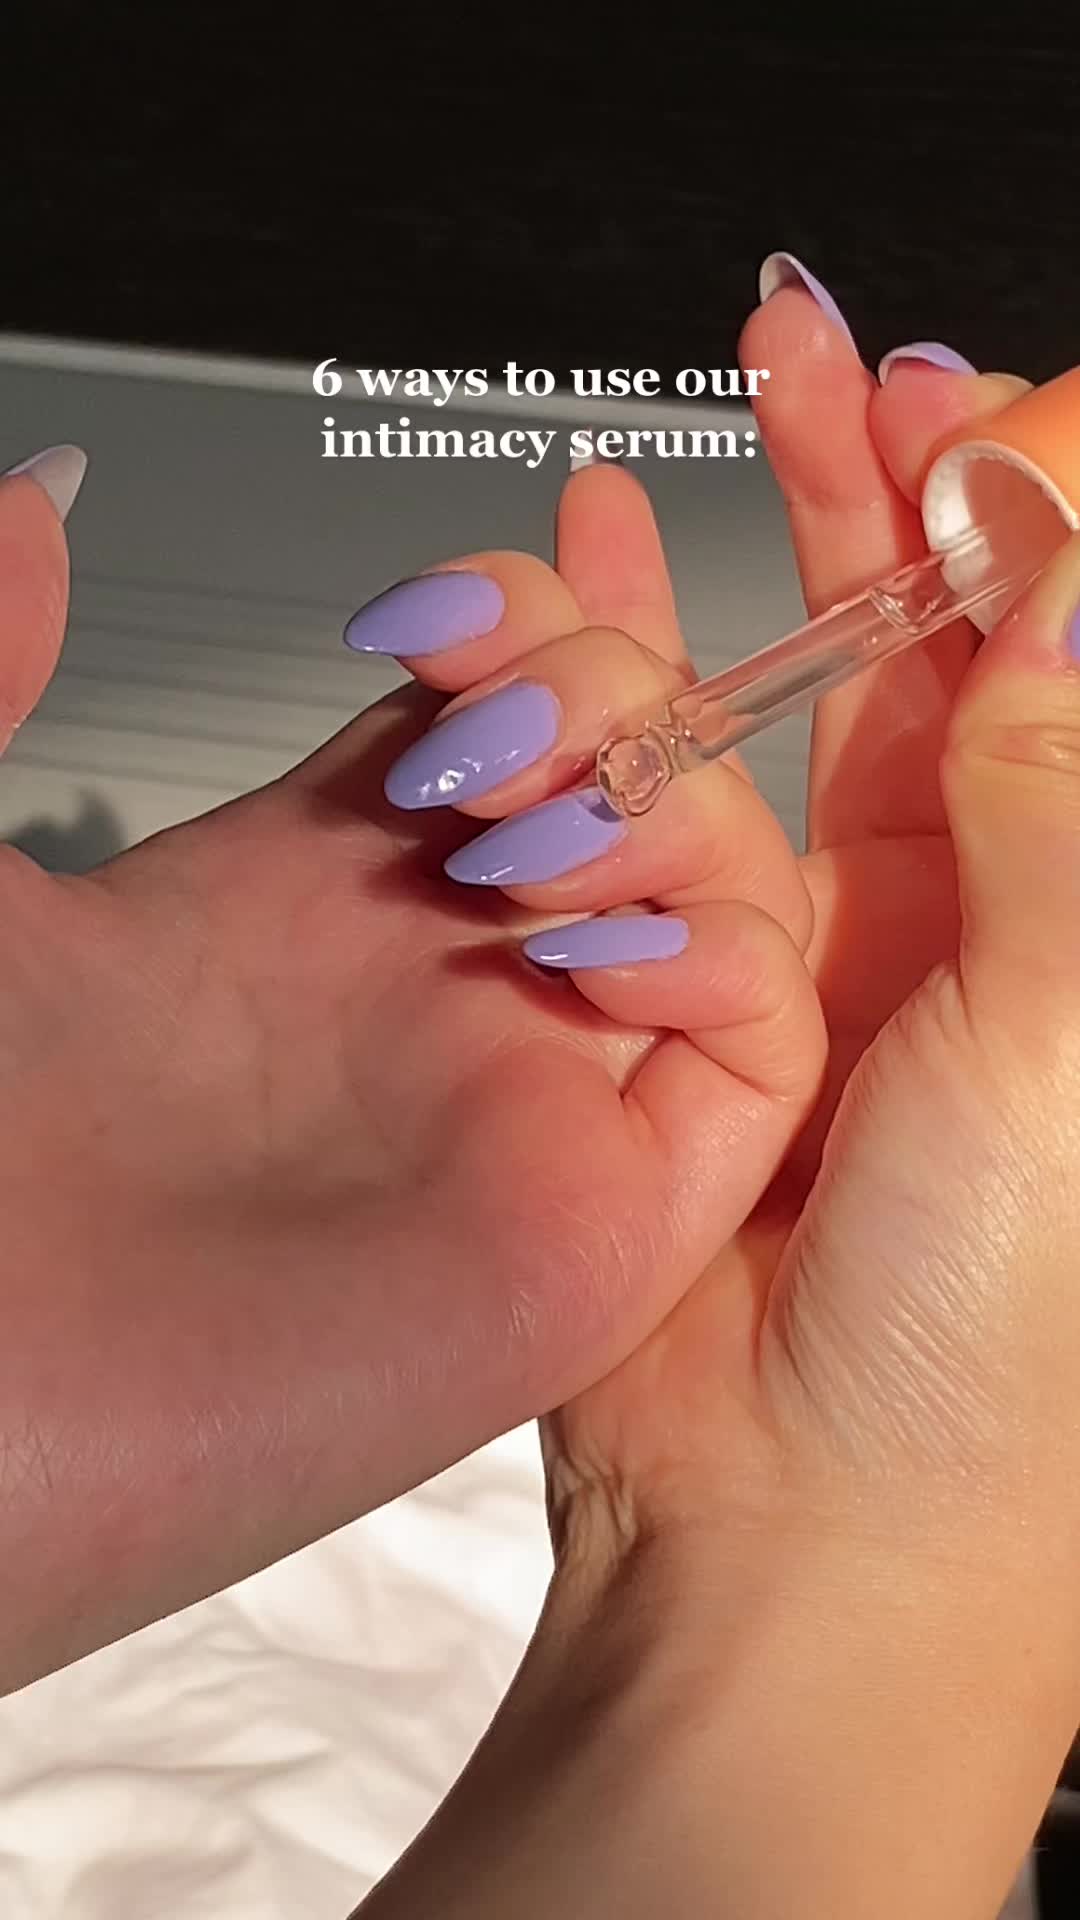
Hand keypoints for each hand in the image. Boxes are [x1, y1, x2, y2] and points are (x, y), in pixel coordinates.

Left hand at [0, 438, 821, 1688]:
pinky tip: (596, 946)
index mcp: (308, 890)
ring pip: (724, 886)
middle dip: (602, 681)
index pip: (501, 699)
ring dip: (670, 802)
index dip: (516, 612)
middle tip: (475, 732)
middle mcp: (438, 982)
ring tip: (523, 845)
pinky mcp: (599, 1218)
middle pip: (632, 765)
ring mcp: (527, 1093)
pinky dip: (733, 949)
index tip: (431, 606)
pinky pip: (761, 1049)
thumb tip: (44, 499)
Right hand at [363, 296, 1079, 1919]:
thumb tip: (1060, 566)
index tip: (979, 399)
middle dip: (900, 485)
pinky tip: (626, 585)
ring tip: (750, 403)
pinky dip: (657, 685)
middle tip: (829, 348)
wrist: (806, 1532)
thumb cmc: (991, 1345)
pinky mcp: (713, 978)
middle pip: (955, 643)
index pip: (1077, 658)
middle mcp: (991, 907)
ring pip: (817, 696)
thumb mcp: (1063, 1028)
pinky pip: (688, 795)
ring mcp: (848, 935)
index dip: (1038, 516)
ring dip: (786, 552)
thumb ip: (1056, 782)